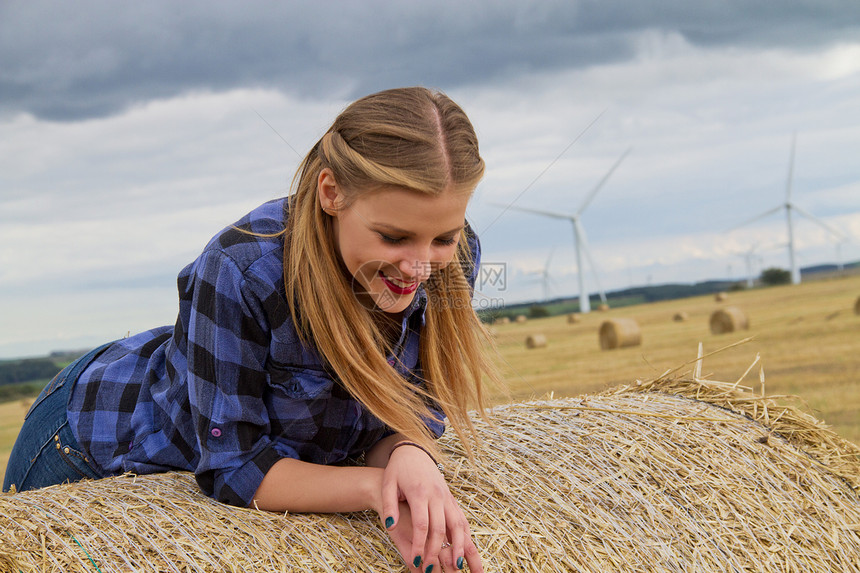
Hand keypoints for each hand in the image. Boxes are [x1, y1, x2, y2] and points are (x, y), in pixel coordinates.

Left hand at [379, 444, 482, 571]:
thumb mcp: (388, 484)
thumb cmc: (398, 469)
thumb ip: (390, 505)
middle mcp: (437, 495)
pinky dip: (466, 537)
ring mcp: (447, 497)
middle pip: (441, 528)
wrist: (415, 451)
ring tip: (459, 567)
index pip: (422, 524)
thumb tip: (390, 525)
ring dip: (460, 547)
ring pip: (458, 524)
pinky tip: (466, 552)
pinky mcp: (452, 499)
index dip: (420, 544)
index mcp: (420, 492)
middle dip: (437, 551)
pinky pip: (462, 519)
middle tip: (432, 570)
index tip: (416, 561)